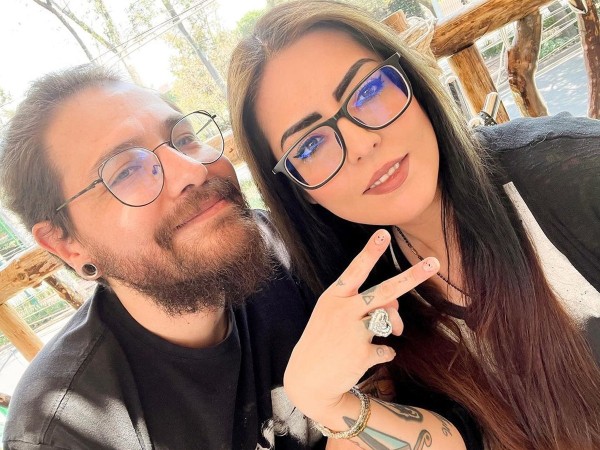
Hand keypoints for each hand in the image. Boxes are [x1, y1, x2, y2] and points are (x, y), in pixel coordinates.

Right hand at [283, 229, 439, 424]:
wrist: (308, 379)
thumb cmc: (324, 340)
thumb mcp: (335, 316)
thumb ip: (365, 305)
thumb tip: (396, 305)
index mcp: (334, 297)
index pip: (356, 270)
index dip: (370, 252)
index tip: (384, 234)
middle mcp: (344, 311)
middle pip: (386, 291)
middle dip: (413, 276)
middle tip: (434, 262)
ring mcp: (353, 332)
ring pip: (390, 320)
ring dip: (393, 327)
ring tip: (381, 334)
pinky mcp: (362, 354)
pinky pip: (387, 350)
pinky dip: (383, 353)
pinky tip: (366, 358)